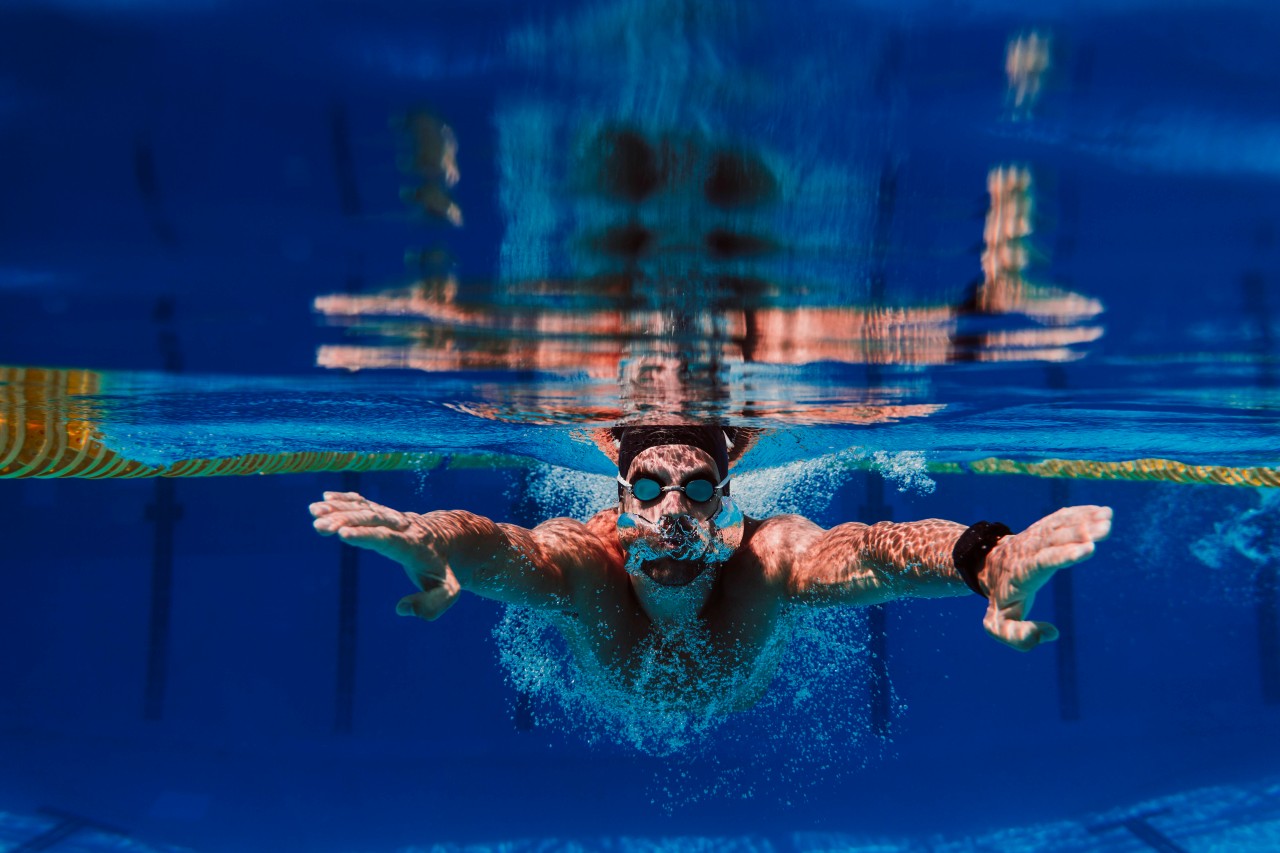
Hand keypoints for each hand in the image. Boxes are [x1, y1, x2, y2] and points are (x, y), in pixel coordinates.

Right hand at [310, 491, 459, 620]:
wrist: (448, 542)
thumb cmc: (442, 571)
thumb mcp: (448, 592)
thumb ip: (432, 605)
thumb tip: (402, 609)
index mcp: (414, 545)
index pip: (389, 539)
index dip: (366, 536)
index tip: (343, 534)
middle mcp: (402, 526)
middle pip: (374, 519)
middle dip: (346, 520)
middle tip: (319, 526)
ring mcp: (392, 517)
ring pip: (366, 508)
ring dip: (339, 508)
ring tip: (313, 511)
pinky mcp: (384, 513)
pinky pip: (364, 503)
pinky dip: (345, 499)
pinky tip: (324, 498)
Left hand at [980, 505, 1111, 650]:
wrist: (987, 567)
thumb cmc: (1000, 599)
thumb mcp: (999, 624)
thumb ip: (1018, 636)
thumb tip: (1051, 634)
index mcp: (1021, 573)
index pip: (1042, 562)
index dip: (1063, 555)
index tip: (1087, 549)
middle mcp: (1028, 551)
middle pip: (1053, 540)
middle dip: (1078, 533)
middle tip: (1104, 529)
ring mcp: (1035, 537)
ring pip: (1058, 526)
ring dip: (1083, 520)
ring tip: (1108, 516)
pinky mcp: (1043, 530)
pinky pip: (1061, 518)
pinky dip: (1080, 513)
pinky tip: (1102, 511)